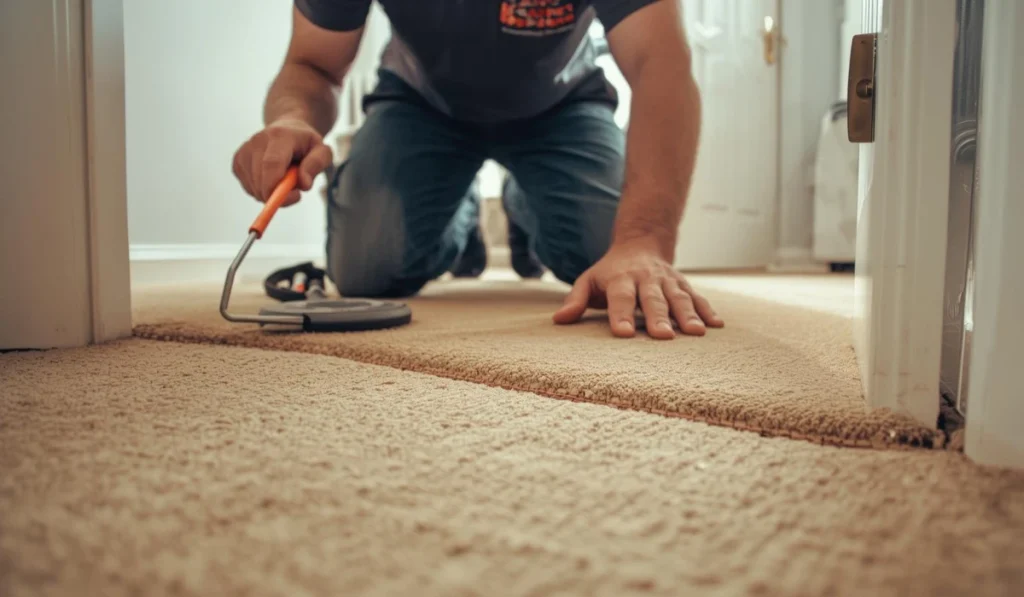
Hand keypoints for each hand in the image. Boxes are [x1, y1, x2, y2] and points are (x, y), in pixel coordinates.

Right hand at [231, 119, 332, 206]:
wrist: (287, 130)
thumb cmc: (306, 144)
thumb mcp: (322, 151)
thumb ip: (317, 164)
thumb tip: (303, 184)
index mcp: (279, 136)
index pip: (272, 164)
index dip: (278, 188)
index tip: (296, 197)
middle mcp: (257, 141)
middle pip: (261, 180)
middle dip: (278, 195)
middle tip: (295, 191)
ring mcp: (244, 151)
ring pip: (254, 188)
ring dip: (271, 193)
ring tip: (284, 178)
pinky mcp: (237, 161)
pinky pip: (248, 188)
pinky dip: (261, 191)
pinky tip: (271, 179)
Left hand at [553, 238, 723, 338]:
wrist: (641, 244)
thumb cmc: (609, 273)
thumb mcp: (589, 281)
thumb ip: (575, 300)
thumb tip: (558, 320)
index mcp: (621, 279)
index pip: (620, 298)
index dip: (622, 315)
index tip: (624, 333)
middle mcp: (646, 279)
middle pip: (653, 299)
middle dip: (659, 317)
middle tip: (664, 336)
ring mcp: (668, 281)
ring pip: (679, 298)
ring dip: (688, 315)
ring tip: (696, 333)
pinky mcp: (683, 285)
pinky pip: (697, 297)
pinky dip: (708, 310)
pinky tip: (717, 325)